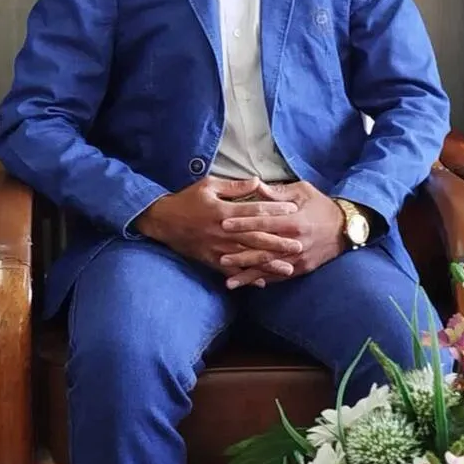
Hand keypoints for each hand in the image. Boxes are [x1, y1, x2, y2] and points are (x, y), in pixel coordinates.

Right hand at [134, 176, 301, 281]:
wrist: (163, 222)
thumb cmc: (187, 200)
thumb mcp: (209, 185)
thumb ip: (234, 186)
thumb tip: (257, 181)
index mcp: (224, 212)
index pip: (255, 211)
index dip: (275, 211)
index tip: (294, 211)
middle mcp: (223, 233)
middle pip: (256, 238)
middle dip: (279, 243)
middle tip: (299, 246)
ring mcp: (218, 249)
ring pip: (248, 258)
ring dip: (269, 264)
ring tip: (288, 269)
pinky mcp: (211, 261)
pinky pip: (232, 271)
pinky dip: (247, 277)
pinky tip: (262, 282)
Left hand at [219, 182, 345, 288]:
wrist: (347, 228)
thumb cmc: (322, 206)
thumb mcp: (303, 191)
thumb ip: (278, 192)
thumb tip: (255, 186)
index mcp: (294, 221)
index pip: (263, 222)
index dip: (242, 223)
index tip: (223, 224)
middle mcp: (296, 242)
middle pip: (263, 249)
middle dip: (240, 254)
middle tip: (219, 256)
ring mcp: (299, 258)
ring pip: (269, 267)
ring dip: (248, 275)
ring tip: (229, 280)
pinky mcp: (302, 268)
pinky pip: (280, 276)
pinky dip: (264, 281)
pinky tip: (249, 286)